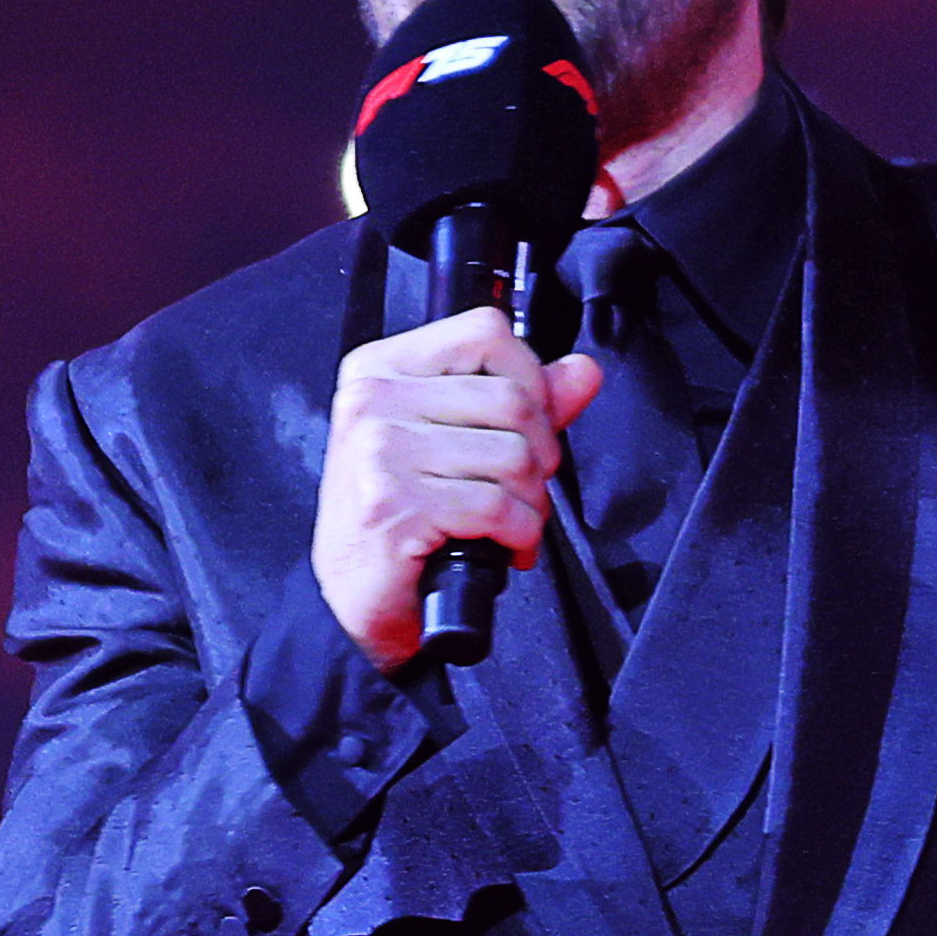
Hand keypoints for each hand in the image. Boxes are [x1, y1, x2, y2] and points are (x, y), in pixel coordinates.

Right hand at [312, 307, 604, 668]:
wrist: (354, 601)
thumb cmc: (402, 518)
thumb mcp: (459, 444)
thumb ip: (525, 401)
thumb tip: (582, 370)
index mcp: (383, 369)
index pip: (487, 333)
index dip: (531, 379)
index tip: (529, 422)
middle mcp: (374, 401)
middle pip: (513, 398)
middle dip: (539, 454)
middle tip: (519, 487)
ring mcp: (379, 452)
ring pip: (514, 454)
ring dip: (530, 501)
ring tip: (505, 519)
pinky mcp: (394, 505)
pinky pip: (499, 506)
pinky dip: (518, 534)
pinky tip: (500, 543)